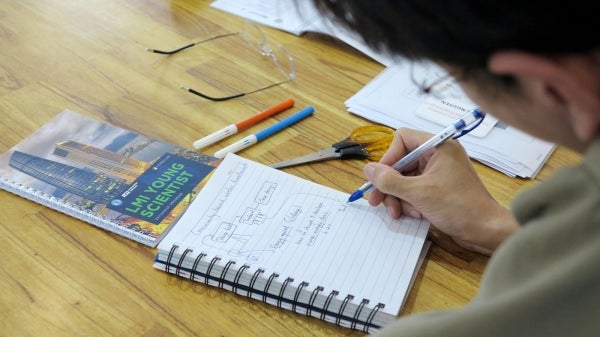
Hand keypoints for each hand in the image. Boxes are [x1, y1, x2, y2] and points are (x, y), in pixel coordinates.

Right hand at [364, 128, 518, 254]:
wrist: (485, 230)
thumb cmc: (459, 207)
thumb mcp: (418, 193)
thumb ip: (390, 180)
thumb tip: (367, 169)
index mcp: (438, 146)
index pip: (402, 139)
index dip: (388, 158)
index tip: (380, 178)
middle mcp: (438, 155)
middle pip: (400, 162)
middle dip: (389, 184)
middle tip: (376, 202)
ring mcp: (438, 172)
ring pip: (404, 178)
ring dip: (398, 197)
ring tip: (400, 213)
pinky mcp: (438, 188)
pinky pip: (414, 189)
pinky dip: (409, 202)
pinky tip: (414, 215)